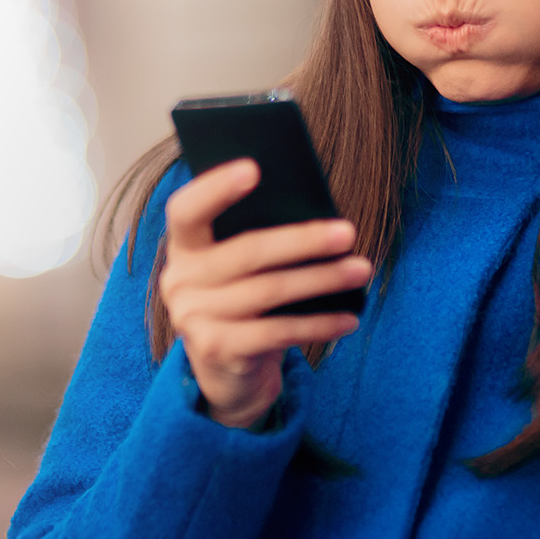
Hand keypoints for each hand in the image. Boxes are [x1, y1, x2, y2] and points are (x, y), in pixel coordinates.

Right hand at [159, 159, 370, 428]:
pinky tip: (348, 318)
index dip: (215, 188)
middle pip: (247, 252)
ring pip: (269, 291)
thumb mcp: (240, 270)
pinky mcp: (216, 350)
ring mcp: (193, 318)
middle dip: (303, 241)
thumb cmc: (244, 303)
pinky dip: (319, 325)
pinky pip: (277, 332)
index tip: (254, 167)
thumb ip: (257, 243)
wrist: (225, 371)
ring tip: (360, 270)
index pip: (186, 210)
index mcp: (184, 248)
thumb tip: (316, 216)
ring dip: (322, 280)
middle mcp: (179, 280)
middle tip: (348, 232)